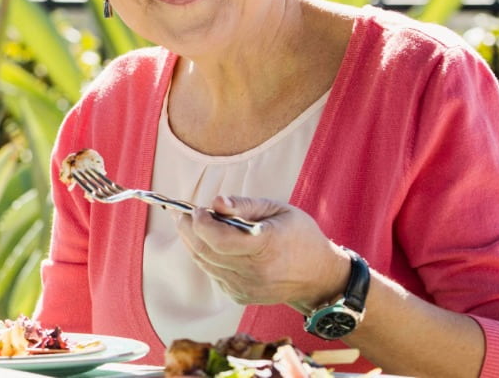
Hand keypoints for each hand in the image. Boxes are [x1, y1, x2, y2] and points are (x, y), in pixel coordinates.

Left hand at [176, 195, 349, 311]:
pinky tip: (207, 243)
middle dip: (187, 230)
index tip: (196, 209)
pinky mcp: (241, 296)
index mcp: (266, 245)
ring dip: (191, 242)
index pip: (219, 239)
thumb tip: (216, 202)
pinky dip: (206, 257)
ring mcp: (247, 287)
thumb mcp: (278, 209)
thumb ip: (245, 205)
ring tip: (187, 224)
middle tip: (179, 213)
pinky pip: (214, 274)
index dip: (200, 223)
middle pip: (206, 252)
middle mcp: (255, 271)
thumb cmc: (299, 235)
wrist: (319, 276)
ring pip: (206, 263)